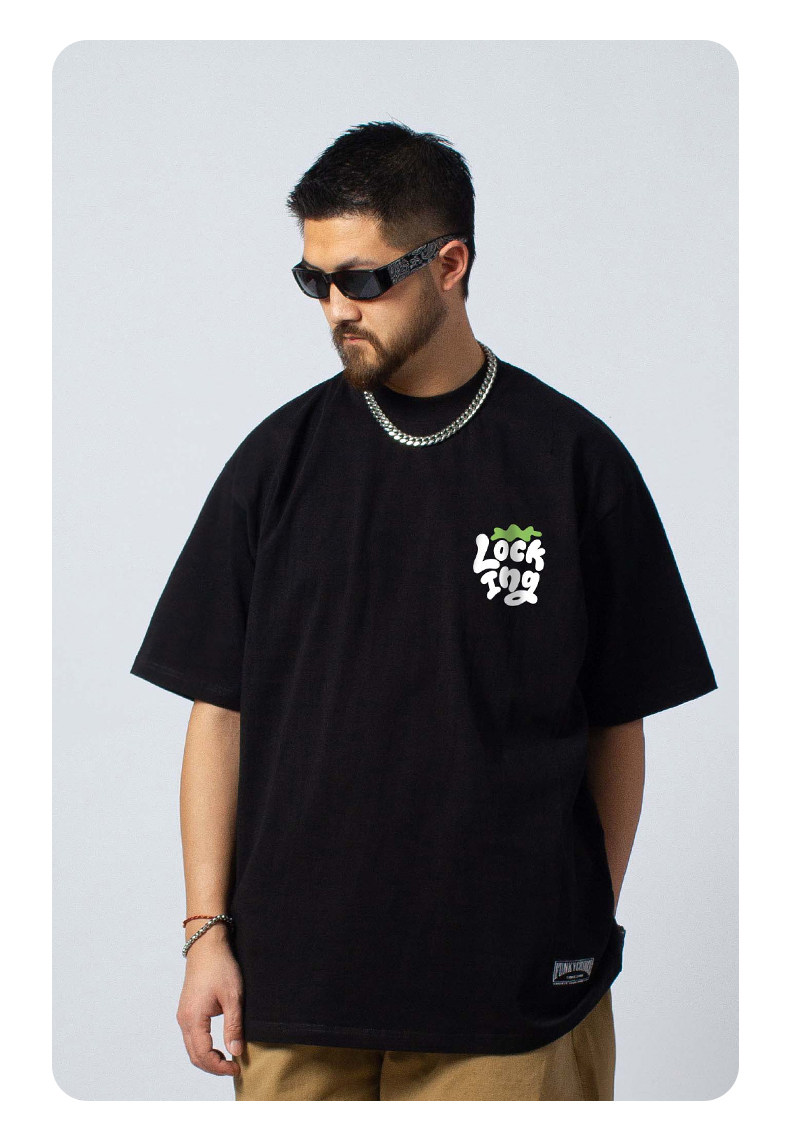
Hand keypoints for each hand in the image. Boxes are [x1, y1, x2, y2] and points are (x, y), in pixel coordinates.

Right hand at [176, 933, 244, 1075]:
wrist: (206, 945)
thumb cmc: (220, 967)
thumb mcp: (233, 997)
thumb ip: (233, 1026)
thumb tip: (236, 1052)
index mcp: (193, 1018)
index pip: (203, 1055)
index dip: (219, 1067)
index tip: (236, 1067)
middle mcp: (184, 1019)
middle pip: (194, 1055)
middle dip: (213, 1066)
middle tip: (233, 1067)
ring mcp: (183, 1015)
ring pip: (191, 1048)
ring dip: (208, 1058)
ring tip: (228, 1058)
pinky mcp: (186, 1010)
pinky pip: (191, 1037)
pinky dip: (203, 1047)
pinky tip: (218, 1045)